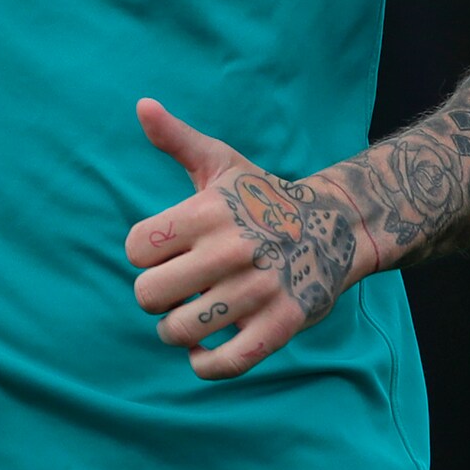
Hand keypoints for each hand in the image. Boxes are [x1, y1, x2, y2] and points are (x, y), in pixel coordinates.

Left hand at [124, 98, 366, 380]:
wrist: (335, 226)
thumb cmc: (261, 196)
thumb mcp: (221, 163)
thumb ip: (176, 139)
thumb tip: (141, 105)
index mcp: (207, 212)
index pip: (134, 249)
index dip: (142, 254)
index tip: (165, 251)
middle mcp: (230, 250)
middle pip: (147, 295)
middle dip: (155, 296)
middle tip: (175, 289)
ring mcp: (256, 291)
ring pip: (178, 332)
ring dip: (176, 331)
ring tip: (190, 317)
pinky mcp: (280, 326)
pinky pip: (224, 364)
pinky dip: (205, 364)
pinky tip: (206, 349)